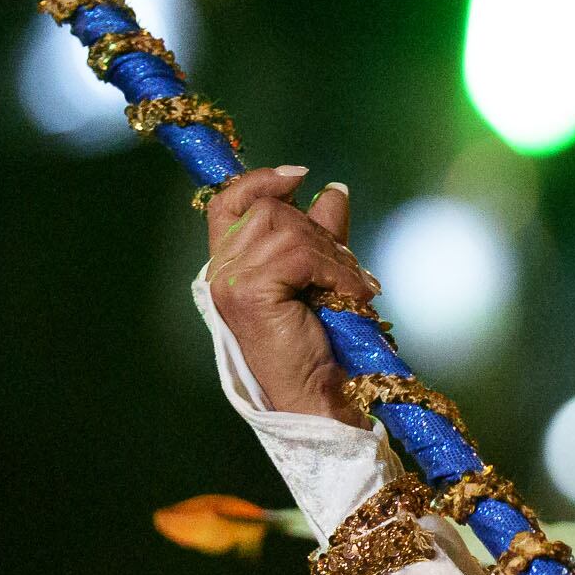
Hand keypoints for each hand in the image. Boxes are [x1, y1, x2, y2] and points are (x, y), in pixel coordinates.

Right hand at [202, 164, 378, 418]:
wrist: (321, 397)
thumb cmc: (321, 346)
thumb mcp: (320, 277)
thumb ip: (321, 236)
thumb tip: (332, 190)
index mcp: (229, 265)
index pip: (227, 201)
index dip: (261, 180)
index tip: (301, 176)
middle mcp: (220, 272)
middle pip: (270, 210)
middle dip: (320, 231)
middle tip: (349, 269)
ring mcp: (231, 282)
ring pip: (289, 230)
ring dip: (334, 255)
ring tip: (354, 286)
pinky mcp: (250, 294)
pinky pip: (301, 256)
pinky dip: (337, 271)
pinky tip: (353, 294)